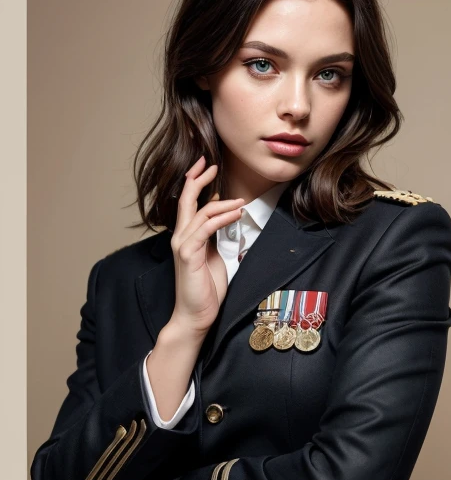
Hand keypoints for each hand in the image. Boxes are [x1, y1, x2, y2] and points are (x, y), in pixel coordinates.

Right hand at [170, 154, 245, 334]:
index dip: (195, 181)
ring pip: (200, 213)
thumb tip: (223, 215)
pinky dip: (222, 218)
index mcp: (187, 236)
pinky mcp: (189, 256)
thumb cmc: (205, 288)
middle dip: (199, 179)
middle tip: (212, 164)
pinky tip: (236, 213)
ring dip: (222, 203)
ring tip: (241, 200)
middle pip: (186, 199)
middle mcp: (181, 237)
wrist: (195, 315)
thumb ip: (214, 235)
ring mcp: (183, 246)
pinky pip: (205, 230)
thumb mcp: (213, 255)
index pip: (188, 202)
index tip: (207, 167)